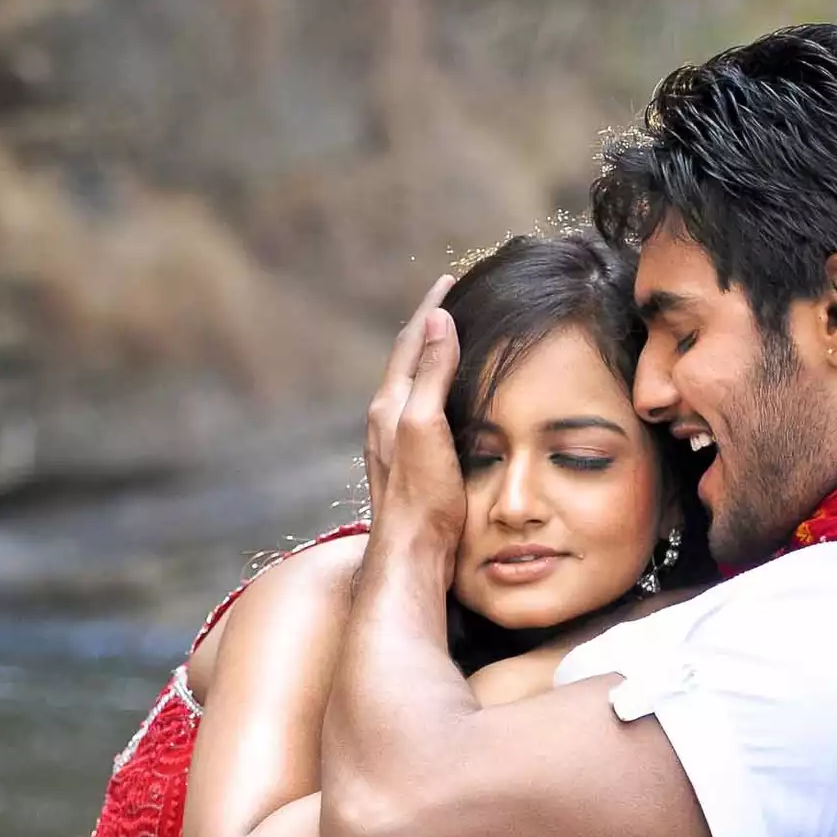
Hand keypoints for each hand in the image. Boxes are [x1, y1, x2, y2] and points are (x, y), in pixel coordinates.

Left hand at [363, 276, 464, 551]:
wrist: (410, 557)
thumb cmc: (421, 498)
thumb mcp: (426, 427)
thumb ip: (432, 375)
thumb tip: (440, 321)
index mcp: (389, 404)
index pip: (412, 341)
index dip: (432, 309)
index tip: (450, 280)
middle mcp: (385, 419)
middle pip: (407, 359)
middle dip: (428, 327)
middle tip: (451, 301)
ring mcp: (393, 442)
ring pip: (411, 384)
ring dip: (428, 357)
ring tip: (449, 340)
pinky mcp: (407, 463)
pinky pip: (418, 408)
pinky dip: (433, 388)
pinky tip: (444, 402)